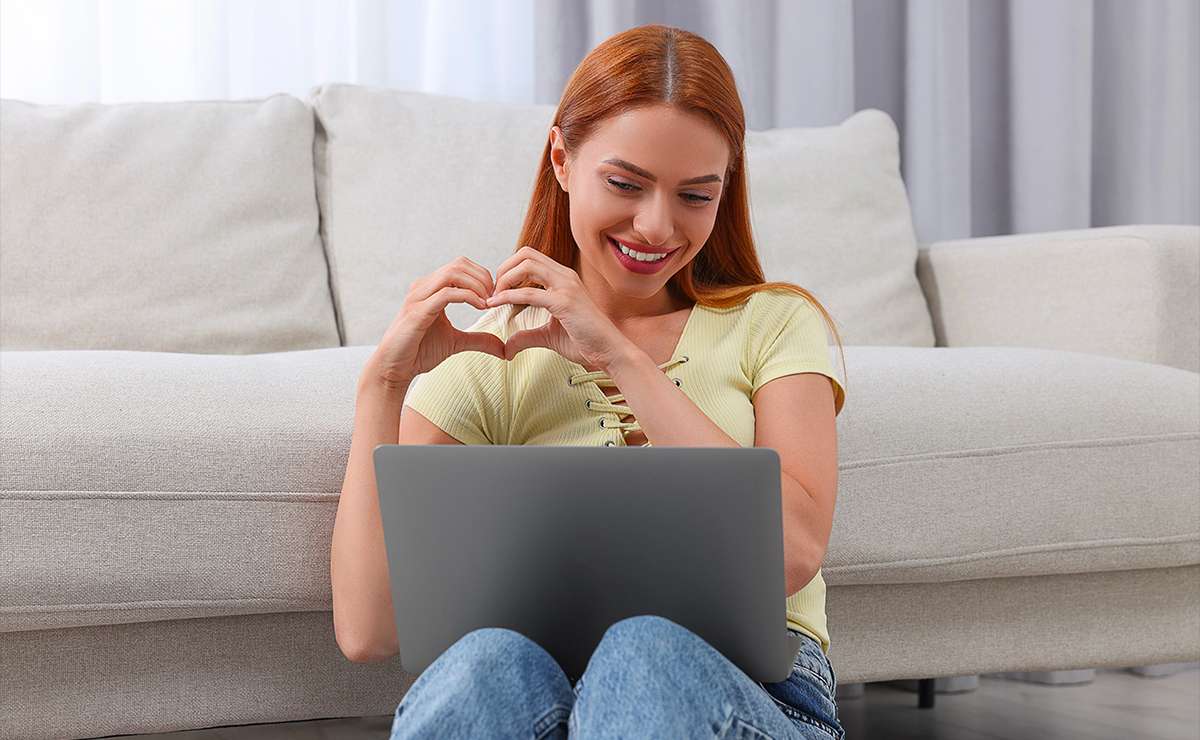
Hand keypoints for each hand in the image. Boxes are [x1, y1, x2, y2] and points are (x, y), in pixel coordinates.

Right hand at [365, 256, 505, 390]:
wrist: (394, 368)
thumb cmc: (420, 352)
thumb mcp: (456, 343)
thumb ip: (478, 340)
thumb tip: (503, 348)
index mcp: (431, 288)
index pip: (461, 266)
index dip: (483, 276)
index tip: (496, 296)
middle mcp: (423, 287)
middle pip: (459, 264)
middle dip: (483, 277)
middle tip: (496, 297)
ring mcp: (418, 297)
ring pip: (452, 273)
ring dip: (477, 285)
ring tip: (489, 302)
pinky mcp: (417, 311)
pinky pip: (446, 294)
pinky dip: (468, 297)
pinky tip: (480, 307)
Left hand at [487, 246, 630, 368]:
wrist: (609, 352)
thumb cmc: (585, 341)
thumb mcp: (549, 336)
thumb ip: (527, 336)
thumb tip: (507, 347)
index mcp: (563, 278)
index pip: (530, 258)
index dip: (509, 269)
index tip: (498, 290)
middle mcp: (565, 276)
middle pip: (526, 254)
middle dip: (503, 269)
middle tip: (493, 291)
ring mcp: (566, 287)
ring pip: (526, 265)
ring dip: (504, 279)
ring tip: (494, 297)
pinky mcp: (565, 302)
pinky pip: (530, 293)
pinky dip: (509, 296)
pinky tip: (498, 304)